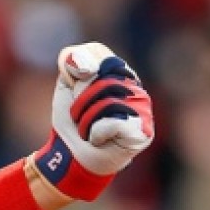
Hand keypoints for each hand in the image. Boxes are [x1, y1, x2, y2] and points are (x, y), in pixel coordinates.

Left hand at [33, 42, 154, 200]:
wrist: (69, 155)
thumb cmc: (71, 122)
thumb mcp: (65, 86)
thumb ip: (72, 60)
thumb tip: (90, 68)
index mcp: (121, 75)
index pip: (99, 54)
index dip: (79, 71)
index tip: (75, 87)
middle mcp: (137, 90)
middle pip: (102, 79)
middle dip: (80, 100)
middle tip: (81, 116)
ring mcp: (143, 111)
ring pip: (107, 102)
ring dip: (86, 120)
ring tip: (89, 130)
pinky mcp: (142, 133)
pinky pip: (111, 123)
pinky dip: (96, 134)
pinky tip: (100, 141)